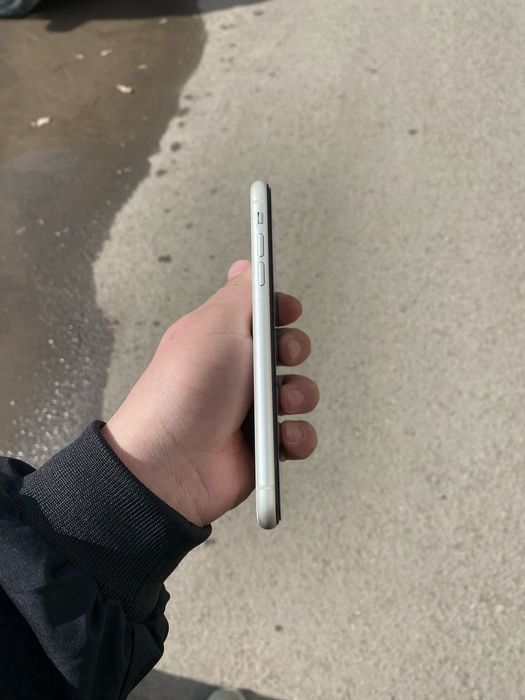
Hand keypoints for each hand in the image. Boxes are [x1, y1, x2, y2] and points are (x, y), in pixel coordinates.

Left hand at [101, 259, 318, 526]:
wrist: (171, 464)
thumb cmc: (186, 389)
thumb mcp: (215, 326)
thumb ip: (241, 294)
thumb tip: (246, 264)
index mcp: (221, 337)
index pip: (260, 312)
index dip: (279, 308)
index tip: (287, 310)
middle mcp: (237, 370)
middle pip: (288, 348)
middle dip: (294, 350)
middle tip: (282, 355)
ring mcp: (250, 409)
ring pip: (300, 392)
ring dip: (299, 396)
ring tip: (278, 405)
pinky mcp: (262, 444)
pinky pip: (299, 435)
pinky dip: (297, 436)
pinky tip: (281, 437)